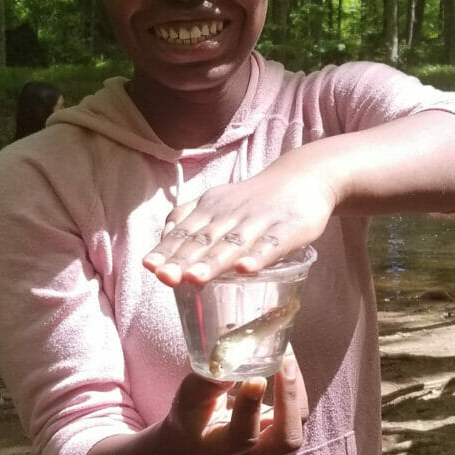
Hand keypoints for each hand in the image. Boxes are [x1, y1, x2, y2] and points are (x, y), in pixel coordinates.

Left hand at [143, 150, 335, 284]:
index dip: (167, 249)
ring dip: (214, 262)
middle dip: (183, 260)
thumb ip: (189, 219)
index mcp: (211, 208)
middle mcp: (232, 213)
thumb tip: (162, 240)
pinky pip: (272, 244)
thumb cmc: (254, 199)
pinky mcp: (290, 228)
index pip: (184, 231)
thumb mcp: (217, 202)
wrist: (304, 176)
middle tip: (165, 278)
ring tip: (195, 278)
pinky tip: (246, 270)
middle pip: (205, 239)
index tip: (150, 267)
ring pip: (234, 243)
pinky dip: (258, 257)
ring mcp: (261, 220)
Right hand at [170, 354, 308, 454]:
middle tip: (285, 364)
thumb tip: (232, 360)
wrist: (201, 433)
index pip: (243, 435)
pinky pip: (298, 409)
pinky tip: (286, 358)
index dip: (251, 408)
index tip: (255, 379)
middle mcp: (253, 451)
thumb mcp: (190, 397)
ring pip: (297, 423)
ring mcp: (272, 441)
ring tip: (287, 356)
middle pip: (285, 439)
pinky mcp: (282, 425)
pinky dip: (296, 383)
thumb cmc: (194, 414)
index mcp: (223, 447)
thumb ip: (207, 383)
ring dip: (296, 389)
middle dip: (290, 401)